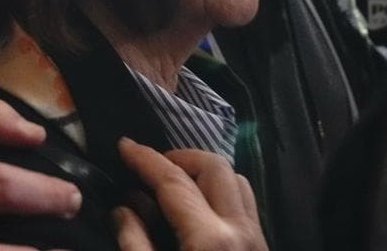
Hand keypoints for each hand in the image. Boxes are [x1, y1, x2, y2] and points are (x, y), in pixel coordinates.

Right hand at [114, 139, 266, 250]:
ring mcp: (258, 239)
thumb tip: (124, 209)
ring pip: (236, 181)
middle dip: (180, 158)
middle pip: (214, 167)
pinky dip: (220, 193)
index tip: (124, 145)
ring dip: (204, 173)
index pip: (174, 182)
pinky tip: (198, 210)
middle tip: (151, 170)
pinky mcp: (263, 248)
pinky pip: (245, 205)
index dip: (145, 159)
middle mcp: (240, 230)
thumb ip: (135, 242)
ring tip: (175, 187)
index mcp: (210, 239)